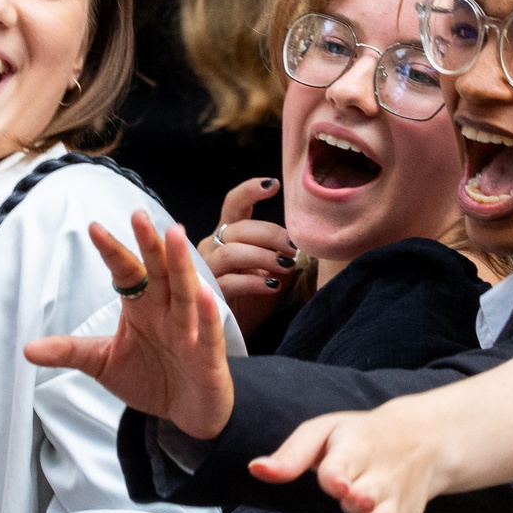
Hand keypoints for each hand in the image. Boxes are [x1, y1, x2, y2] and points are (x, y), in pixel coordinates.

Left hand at [23, 212, 233, 440]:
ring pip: (185, 293)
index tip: (93, 228)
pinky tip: (202, 294)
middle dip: (150, 245)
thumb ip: (70, 352)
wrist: (187, 414)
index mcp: (142, 307)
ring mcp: (191, 331)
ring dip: (180, 265)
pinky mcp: (210, 356)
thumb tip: (26, 349)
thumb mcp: (103, 364)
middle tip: (138, 215)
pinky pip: (209, 332)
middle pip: (159, 272)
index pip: (126, 273)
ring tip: (174, 235)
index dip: (112, 252)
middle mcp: (167, 312)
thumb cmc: (150, 380)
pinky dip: (207, 314)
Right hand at [203, 175, 297, 331]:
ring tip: (286, 266)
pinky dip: (254, 282)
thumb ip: (281, 250)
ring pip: (232, 252)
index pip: (235, 203)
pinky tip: (273, 286)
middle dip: (270, 234)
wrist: (240, 328)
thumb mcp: (273, 267)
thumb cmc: (257, 293)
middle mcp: (213, 245)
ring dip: (263, 257)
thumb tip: (304, 239)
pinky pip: (230, 281)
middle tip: (294, 247)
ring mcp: (208, 268)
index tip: (274, 184)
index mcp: (228, 233)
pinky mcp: (210, 292)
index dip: (251, 190)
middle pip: (239, 228)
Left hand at [247, 401, 448, 512]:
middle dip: (362, 499)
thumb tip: (255, 469)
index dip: (338, 477)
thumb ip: (292, 454)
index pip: (339, 467)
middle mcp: (374, 478)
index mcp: (352, 451)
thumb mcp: (324, 432)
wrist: (421, 438)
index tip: (338, 485)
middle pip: (363, 495)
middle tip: (360, 500)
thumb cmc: (360, 437)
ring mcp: (390, 502)